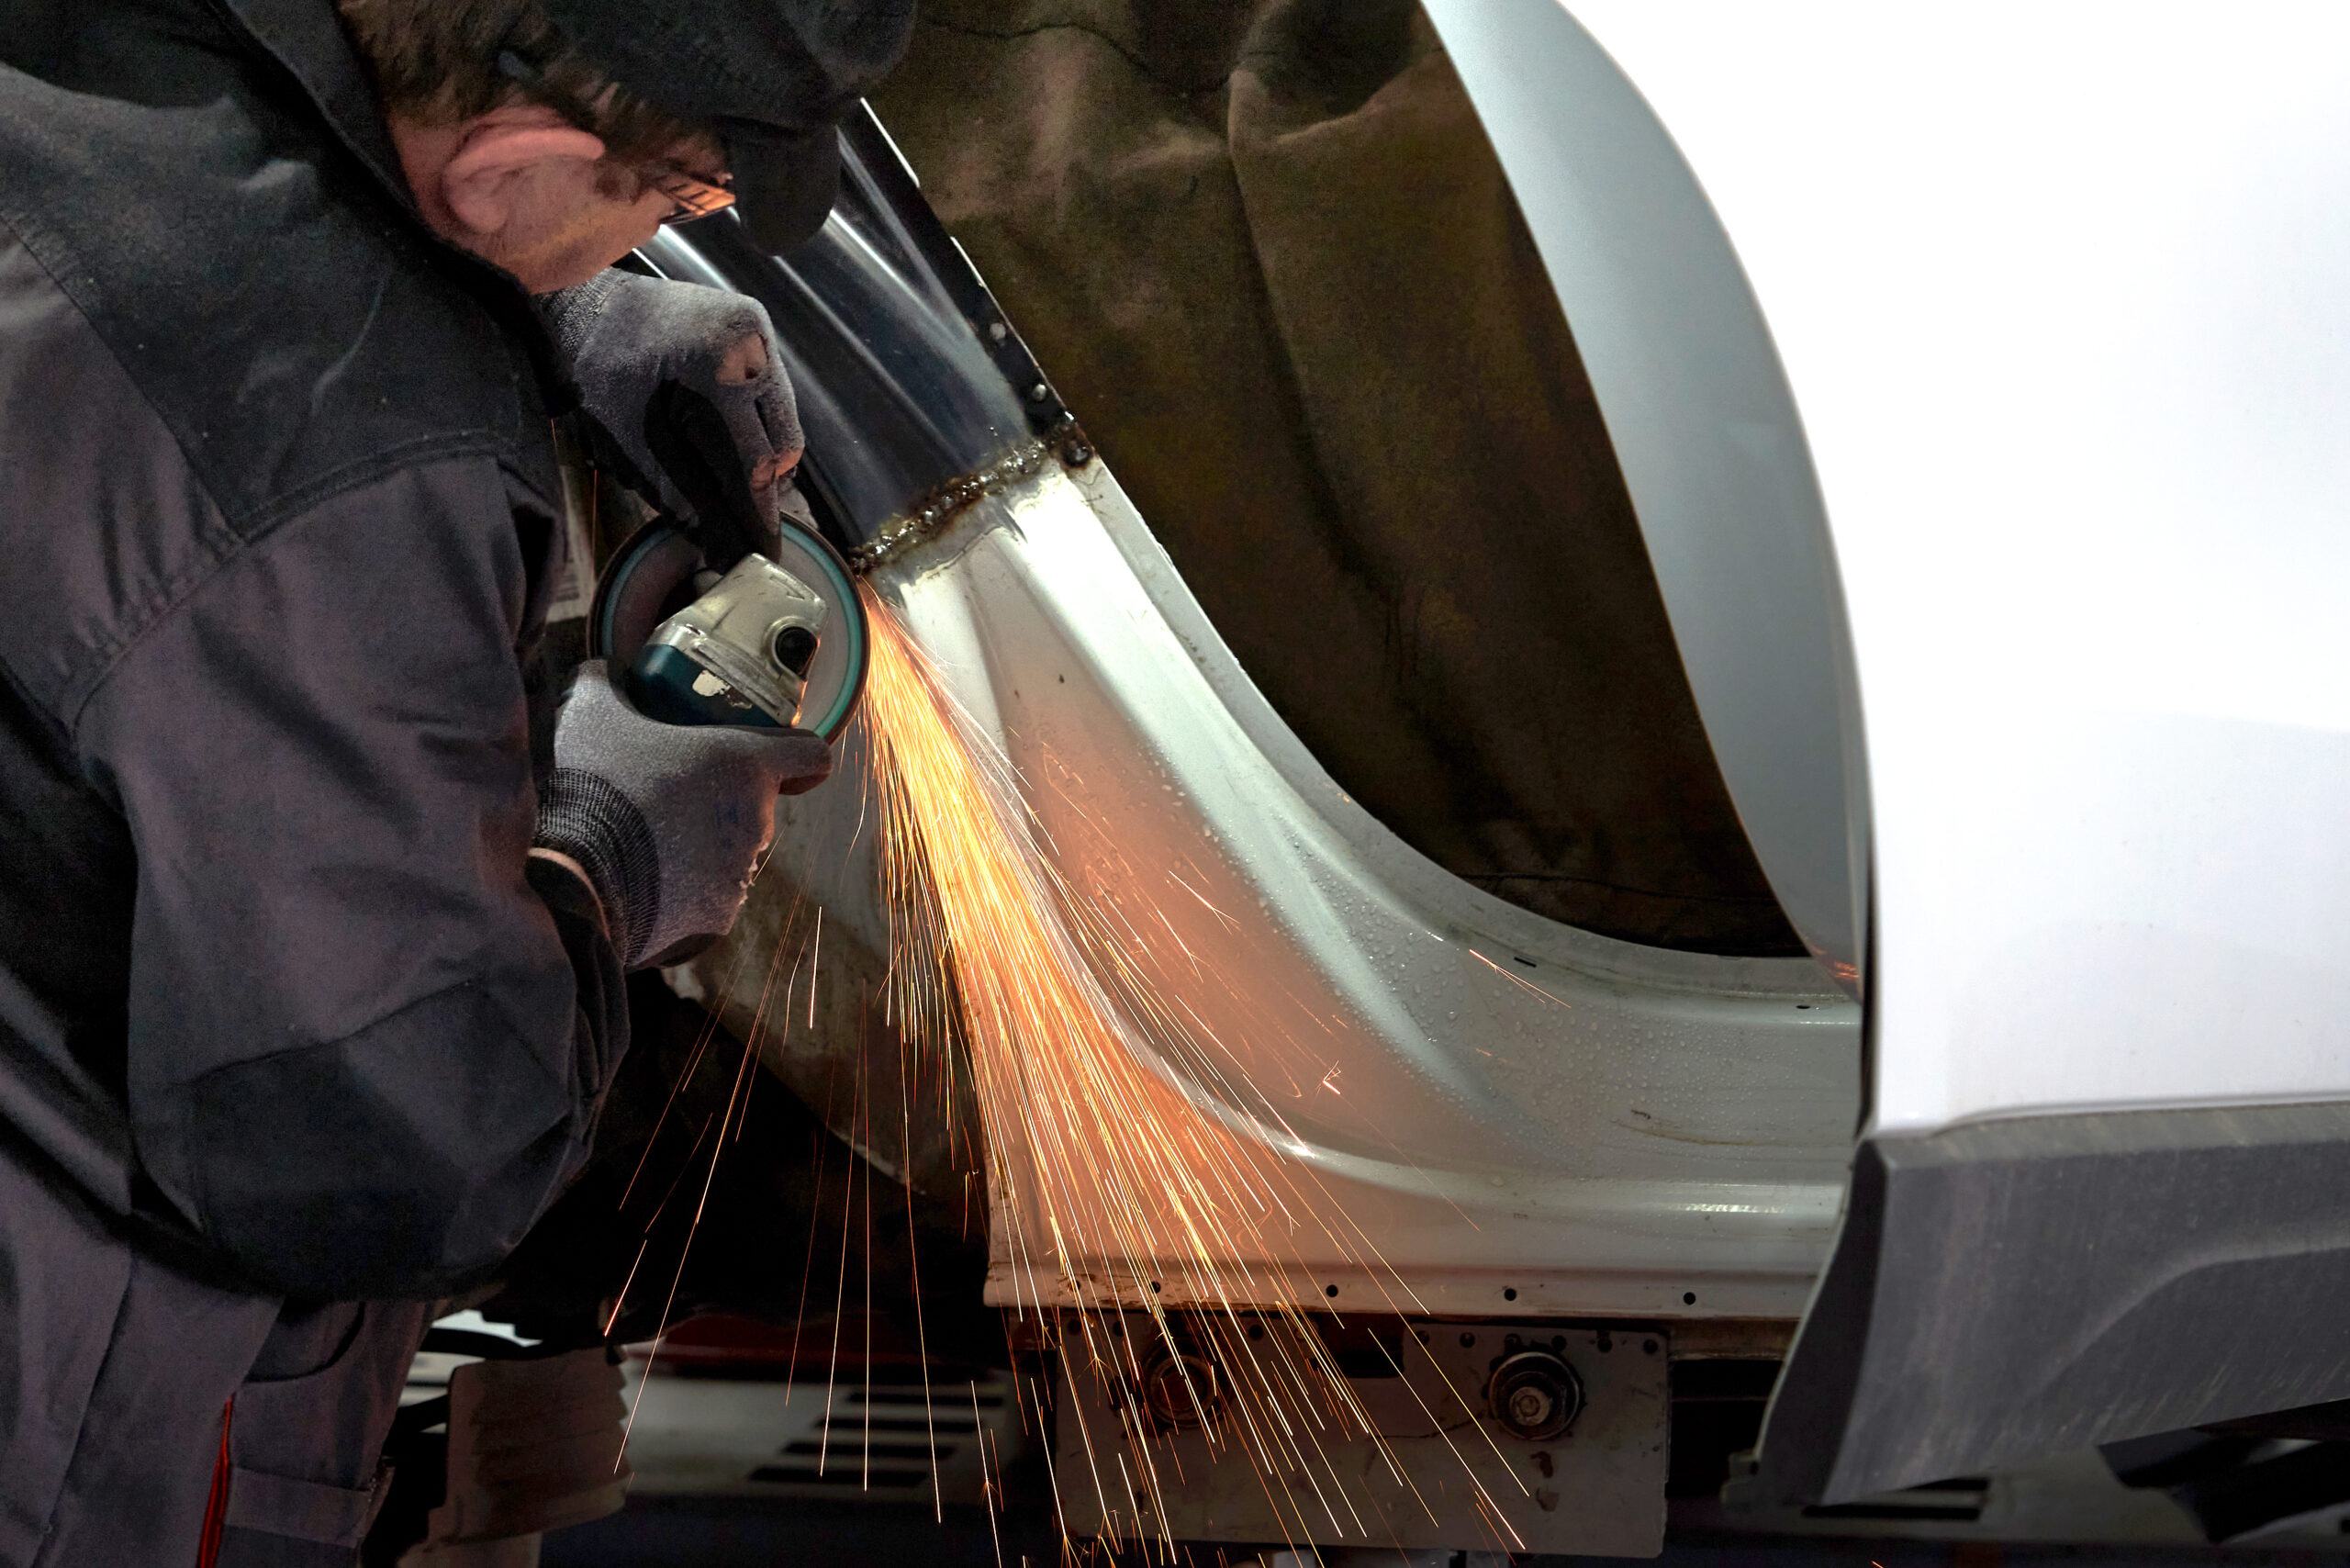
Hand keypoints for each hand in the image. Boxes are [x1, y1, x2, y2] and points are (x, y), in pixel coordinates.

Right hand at [535, 661, 831, 967]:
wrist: (570, 879)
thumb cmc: (592, 787)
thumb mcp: (590, 714)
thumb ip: (604, 682)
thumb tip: (601, 672)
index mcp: (744, 765)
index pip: (811, 755)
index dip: (798, 754)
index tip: (776, 758)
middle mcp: (757, 821)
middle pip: (758, 805)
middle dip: (722, 799)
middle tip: (670, 794)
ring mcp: (740, 876)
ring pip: (733, 853)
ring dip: (702, 846)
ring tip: (645, 840)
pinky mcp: (716, 922)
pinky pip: (709, 897)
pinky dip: (683, 890)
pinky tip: (639, 879)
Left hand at [541, 270, 802, 546]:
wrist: (583, 301)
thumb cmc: (594, 370)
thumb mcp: (629, 442)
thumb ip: (681, 498)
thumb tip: (721, 550)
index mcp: (719, 367)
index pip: (755, 463)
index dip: (757, 516)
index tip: (764, 556)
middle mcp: (752, 343)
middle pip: (782, 447)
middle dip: (759, 487)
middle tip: (733, 517)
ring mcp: (759, 329)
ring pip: (785, 423)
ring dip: (760, 455)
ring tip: (721, 470)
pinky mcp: (757, 325)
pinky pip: (774, 394)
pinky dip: (754, 424)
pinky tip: (721, 431)